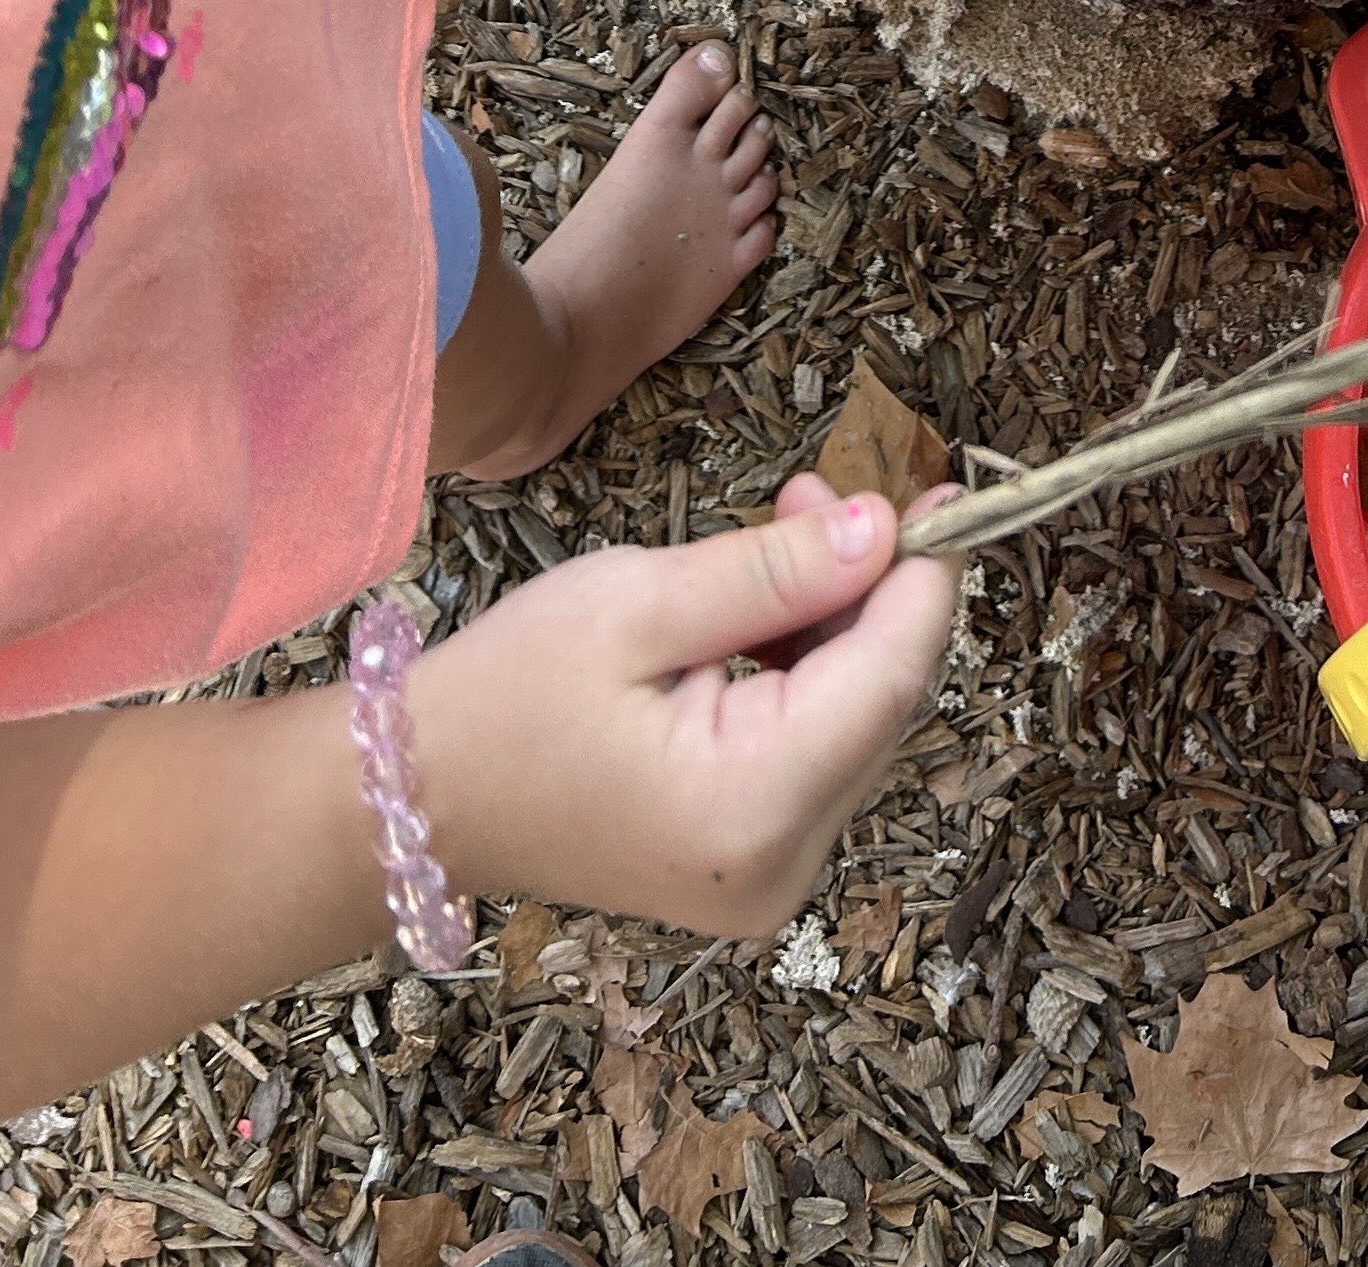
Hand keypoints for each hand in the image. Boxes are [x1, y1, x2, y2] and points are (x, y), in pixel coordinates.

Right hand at [409, 481, 956, 935]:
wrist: (423, 796)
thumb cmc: (509, 692)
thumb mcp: (638, 602)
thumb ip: (771, 573)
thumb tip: (886, 531)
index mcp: (753, 804)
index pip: (890, 676)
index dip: (926, 576)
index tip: (943, 489)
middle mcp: (782, 865)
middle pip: (880, 700)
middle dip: (866, 588)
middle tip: (811, 491)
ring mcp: (771, 878)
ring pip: (854, 721)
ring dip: (834, 622)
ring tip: (780, 529)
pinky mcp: (755, 865)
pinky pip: (817, 752)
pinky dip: (806, 673)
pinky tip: (763, 612)